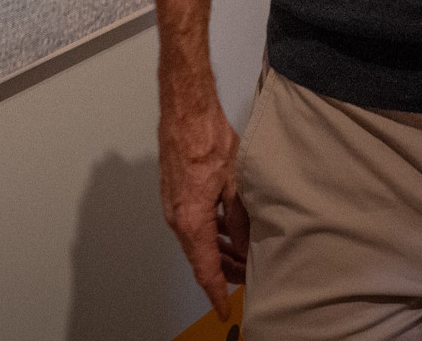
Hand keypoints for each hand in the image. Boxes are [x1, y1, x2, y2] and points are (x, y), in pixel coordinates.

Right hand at [159, 88, 245, 316]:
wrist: (185, 112)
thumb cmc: (207, 139)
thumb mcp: (235, 183)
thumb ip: (240, 220)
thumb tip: (244, 244)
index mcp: (192, 220)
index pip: (205, 269)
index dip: (217, 292)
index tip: (224, 309)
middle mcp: (178, 217)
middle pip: (201, 258)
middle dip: (224, 272)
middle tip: (247, 279)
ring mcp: (174, 206)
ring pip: (198, 241)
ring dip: (218, 252)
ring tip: (242, 258)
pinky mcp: (176, 195)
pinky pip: (193, 225)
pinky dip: (210, 234)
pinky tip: (228, 232)